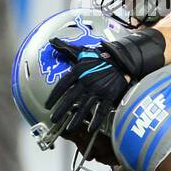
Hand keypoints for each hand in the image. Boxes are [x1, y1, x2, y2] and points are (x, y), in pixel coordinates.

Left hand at [45, 27, 164, 129]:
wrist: (122, 58)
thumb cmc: (100, 56)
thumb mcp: (82, 52)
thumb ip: (66, 49)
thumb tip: (53, 41)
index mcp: (78, 70)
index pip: (62, 85)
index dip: (54, 96)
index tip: (48, 105)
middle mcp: (87, 80)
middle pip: (71, 99)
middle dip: (61, 111)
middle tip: (54, 119)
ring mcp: (99, 89)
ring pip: (84, 107)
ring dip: (76, 119)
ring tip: (69, 128)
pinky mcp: (110, 95)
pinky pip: (101, 111)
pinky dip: (96, 121)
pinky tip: (91, 129)